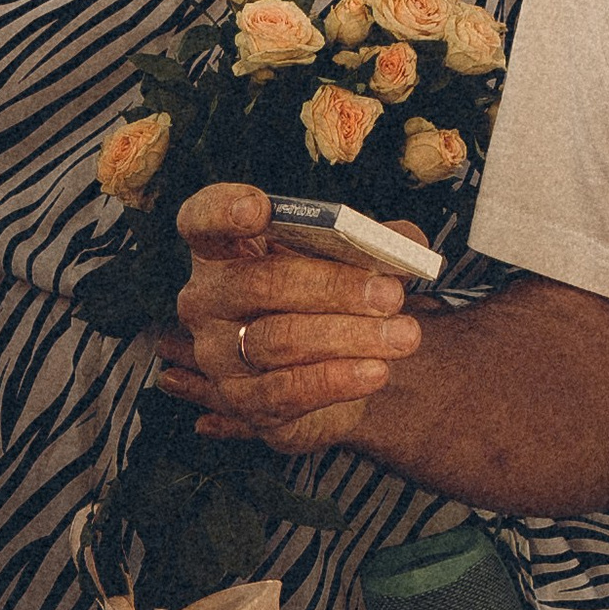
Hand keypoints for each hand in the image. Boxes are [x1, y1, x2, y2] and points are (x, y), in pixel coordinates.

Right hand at [170, 181, 424, 457]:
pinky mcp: (240, 401)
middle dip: (332, 288)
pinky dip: (335, 380)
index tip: (260, 208)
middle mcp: (207, 299)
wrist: (329, 371)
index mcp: (223, 249)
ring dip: (348, 337)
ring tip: (403, 335)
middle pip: (259, 283)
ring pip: (278, 340)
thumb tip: (407, 244)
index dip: (223, 211)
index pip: (201, 221)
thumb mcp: (347, 261)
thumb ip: (376, 244)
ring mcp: (216, 353)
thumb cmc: (328, 298)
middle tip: (390, 294)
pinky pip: (285, 391)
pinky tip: (376, 371)